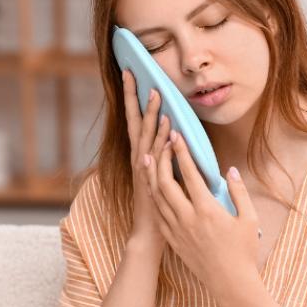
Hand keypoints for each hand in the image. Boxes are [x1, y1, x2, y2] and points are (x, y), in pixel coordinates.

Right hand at [122, 68, 171, 250]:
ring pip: (145, 135)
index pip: (135, 120)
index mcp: (141, 154)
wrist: (150, 234)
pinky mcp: (149, 179)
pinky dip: (159, 138)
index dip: (133, 98)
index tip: (132, 75)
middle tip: (133, 72)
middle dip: (133, 96)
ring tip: (155, 91)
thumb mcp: (162, 175)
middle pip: (133, 121)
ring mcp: (142, 168)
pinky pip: (156, 154)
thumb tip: (174, 137)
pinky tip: (165, 123)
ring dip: (149, 113)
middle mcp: (138, 157)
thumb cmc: (160, 205)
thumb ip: (165, 157)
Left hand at [144, 126, 260, 300]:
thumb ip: (239, 191)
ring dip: (152, 176)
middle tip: (161, 144)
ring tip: (149, 158)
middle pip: (165, 182)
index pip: (190, 174)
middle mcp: (187, 218)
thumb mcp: (249, 219)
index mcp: (207, 210)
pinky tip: (152, 187)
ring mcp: (177, 230)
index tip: (176, 136)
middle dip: (161, 159)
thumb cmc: (243, 252)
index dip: (181, 152)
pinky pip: (158, 214)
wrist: (230, 283)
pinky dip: (153, 197)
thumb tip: (230, 170)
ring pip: (157, 197)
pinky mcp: (173, 240)